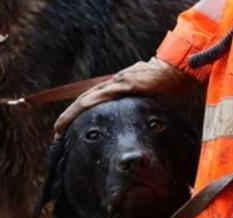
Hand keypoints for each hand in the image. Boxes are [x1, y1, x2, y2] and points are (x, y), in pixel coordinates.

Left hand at [54, 58, 191, 134]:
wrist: (176, 71)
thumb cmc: (164, 87)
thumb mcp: (146, 102)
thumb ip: (137, 110)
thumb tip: (138, 126)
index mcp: (116, 90)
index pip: (93, 104)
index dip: (78, 116)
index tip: (68, 130)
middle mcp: (113, 85)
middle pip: (85, 101)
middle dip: (69, 117)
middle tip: (57, 132)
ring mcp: (118, 83)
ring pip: (90, 98)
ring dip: (74, 112)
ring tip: (60, 126)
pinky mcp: (126, 83)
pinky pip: (105, 93)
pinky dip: (92, 101)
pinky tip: (81, 108)